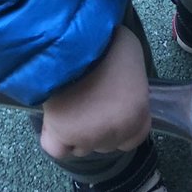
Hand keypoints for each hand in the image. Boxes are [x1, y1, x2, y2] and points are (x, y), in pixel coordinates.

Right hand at [39, 25, 151, 159]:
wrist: (75, 42)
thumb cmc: (107, 43)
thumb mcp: (131, 53)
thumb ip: (131, 80)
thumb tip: (123, 82)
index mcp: (136, 115)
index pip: (133, 138)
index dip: (122, 125)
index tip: (112, 111)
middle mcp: (113, 133)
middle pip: (106, 143)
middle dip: (99, 128)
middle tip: (89, 101)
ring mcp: (86, 137)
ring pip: (81, 146)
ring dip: (77, 131)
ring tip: (71, 102)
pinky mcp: (60, 135)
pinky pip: (57, 149)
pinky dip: (55, 138)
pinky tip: (55, 120)